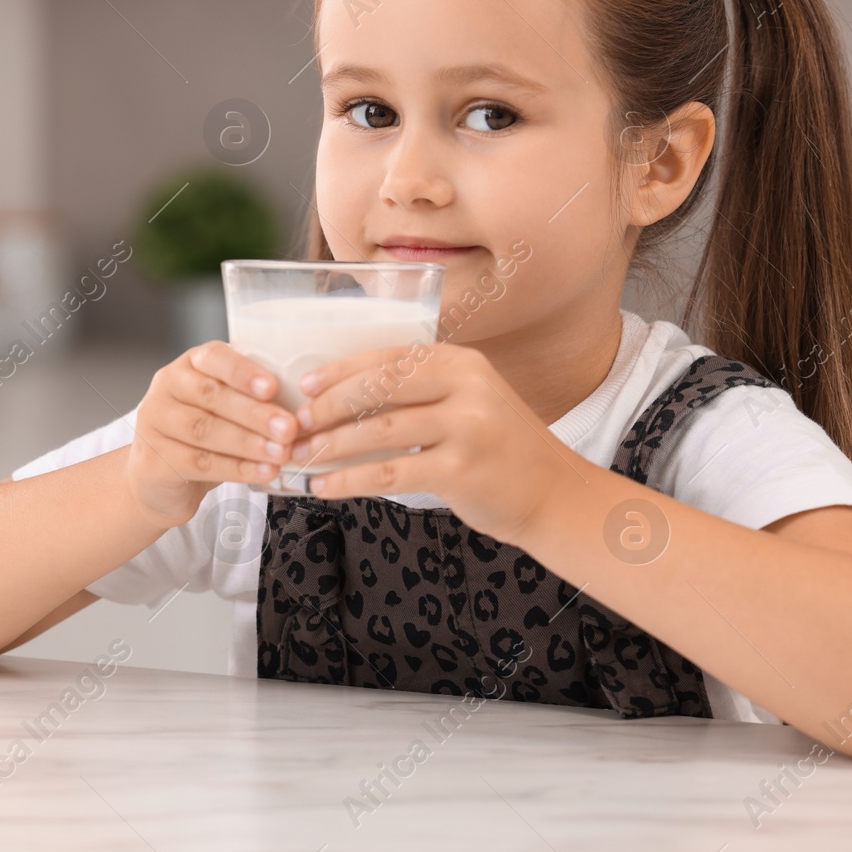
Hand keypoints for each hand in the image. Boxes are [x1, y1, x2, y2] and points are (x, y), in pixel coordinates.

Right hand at [126, 341, 298, 525]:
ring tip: (281, 453)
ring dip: (249, 443)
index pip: (213, 357)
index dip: (243, 372)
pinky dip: (237, 468)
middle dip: (255, 413)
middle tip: (289, 428)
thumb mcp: (225, 407)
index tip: (272, 387)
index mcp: (189, 365)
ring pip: (206, 431)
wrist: (161, 478)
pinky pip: (200, 463)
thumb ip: (252, 398)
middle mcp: (167, 387)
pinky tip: (263, 472)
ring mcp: (155, 423)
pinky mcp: (154, 460)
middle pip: (212, 396)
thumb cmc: (206, 434)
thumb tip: (305, 405)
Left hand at [287, 342, 587, 543]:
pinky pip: (391, 473)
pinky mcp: (462, 470)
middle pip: (380, 387)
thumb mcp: (471, 403)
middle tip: (297, 424)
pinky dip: (351, 480)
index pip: (389, 357)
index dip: (342, 370)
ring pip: (381, 431)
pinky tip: (325, 488)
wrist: (554, 494)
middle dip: (330, 406)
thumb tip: (348, 397)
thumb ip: (424, 392)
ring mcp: (467, 428)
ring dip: (332, 446)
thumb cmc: (502, 451)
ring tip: (301, 459)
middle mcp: (467, 387)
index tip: (306, 385)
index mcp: (462, 363)